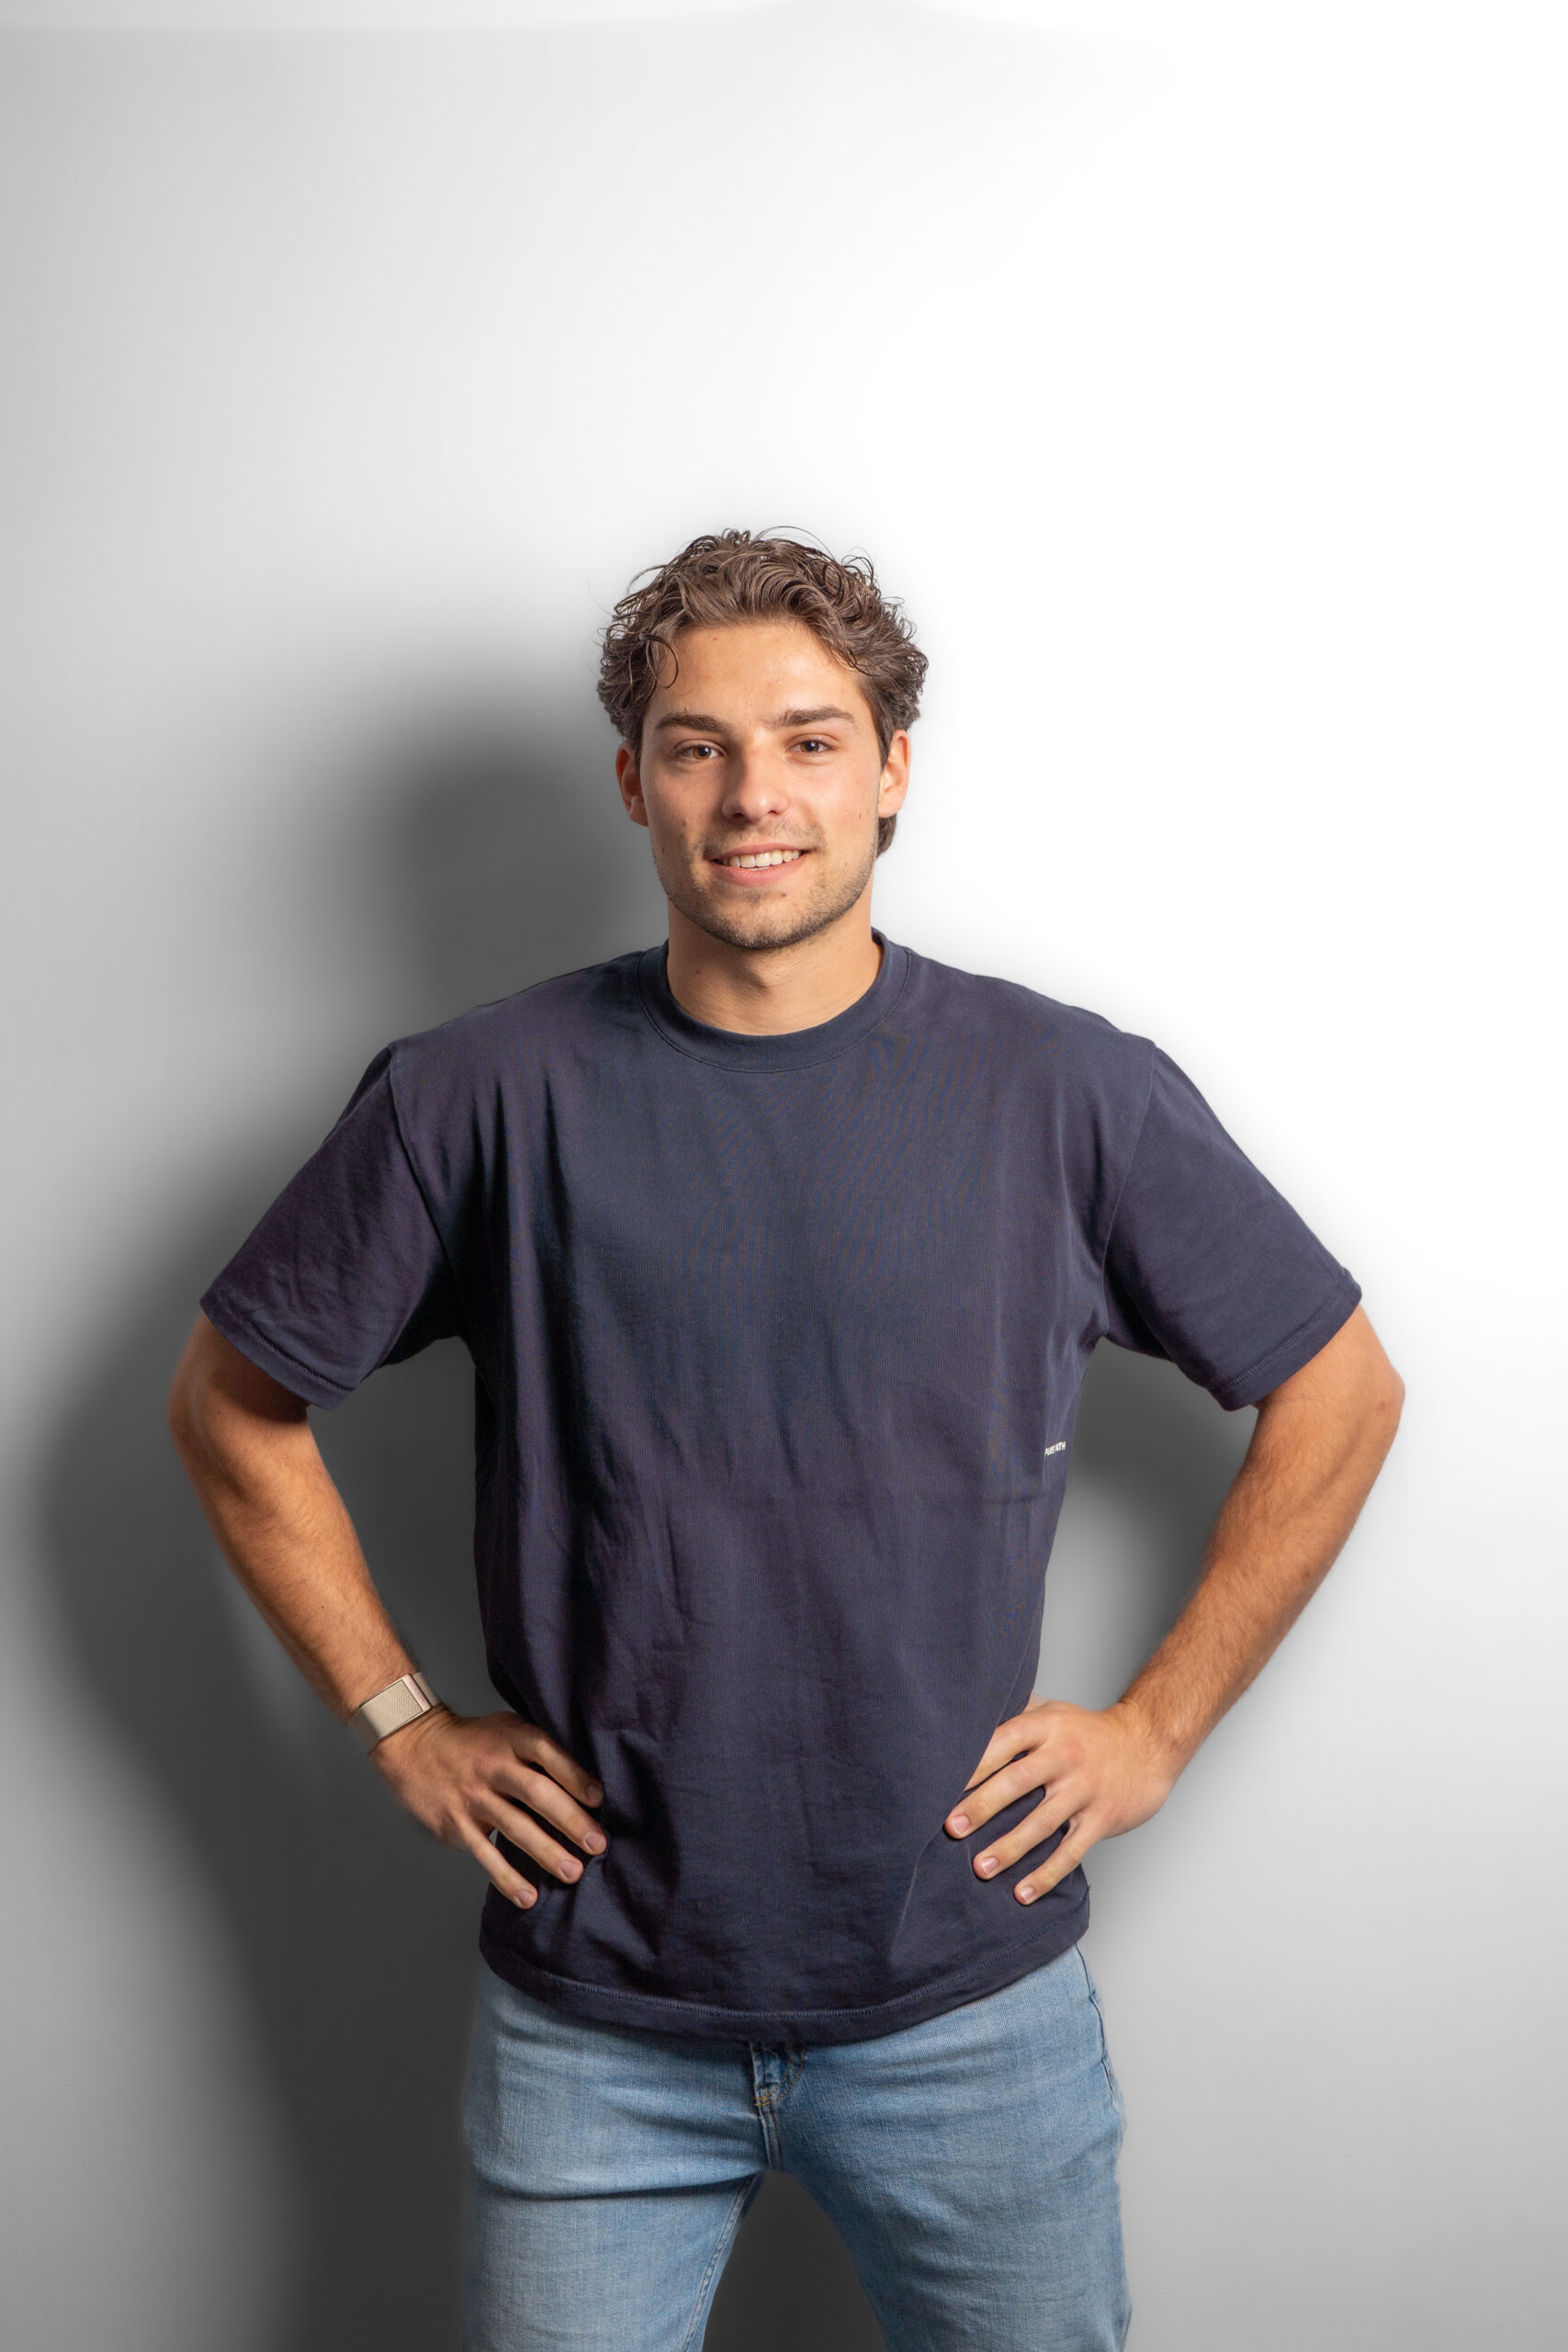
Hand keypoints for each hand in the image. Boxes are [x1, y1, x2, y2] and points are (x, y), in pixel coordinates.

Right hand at [371, 1708, 605, 1908]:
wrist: (415, 1746)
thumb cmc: (475, 1741)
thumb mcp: (508, 1729)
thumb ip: (540, 1751)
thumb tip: (588, 1786)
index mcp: (512, 1737)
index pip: (548, 1753)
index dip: (575, 1776)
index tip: (599, 1799)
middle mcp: (493, 1766)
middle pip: (537, 1793)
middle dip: (570, 1820)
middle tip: (597, 1844)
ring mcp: (473, 1796)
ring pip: (515, 1828)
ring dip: (546, 1852)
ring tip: (573, 1873)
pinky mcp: (457, 1824)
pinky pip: (485, 1854)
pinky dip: (507, 1878)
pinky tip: (528, 1897)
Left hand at [944, 1698, 1176, 1904]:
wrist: (1149, 1744)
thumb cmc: (1090, 1731)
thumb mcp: (1054, 1711)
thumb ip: (1016, 1714)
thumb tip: (966, 1719)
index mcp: (1047, 1726)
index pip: (1004, 1740)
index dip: (974, 1761)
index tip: (942, 1781)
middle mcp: (1065, 1755)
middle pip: (1018, 1781)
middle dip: (983, 1806)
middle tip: (951, 1828)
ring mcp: (1085, 1788)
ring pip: (1042, 1822)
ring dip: (1010, 1848)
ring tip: (981, 1868)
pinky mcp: (1102, 1818)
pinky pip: (1071, 1851)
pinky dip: (1046, 1874)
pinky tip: (1023, 1892)